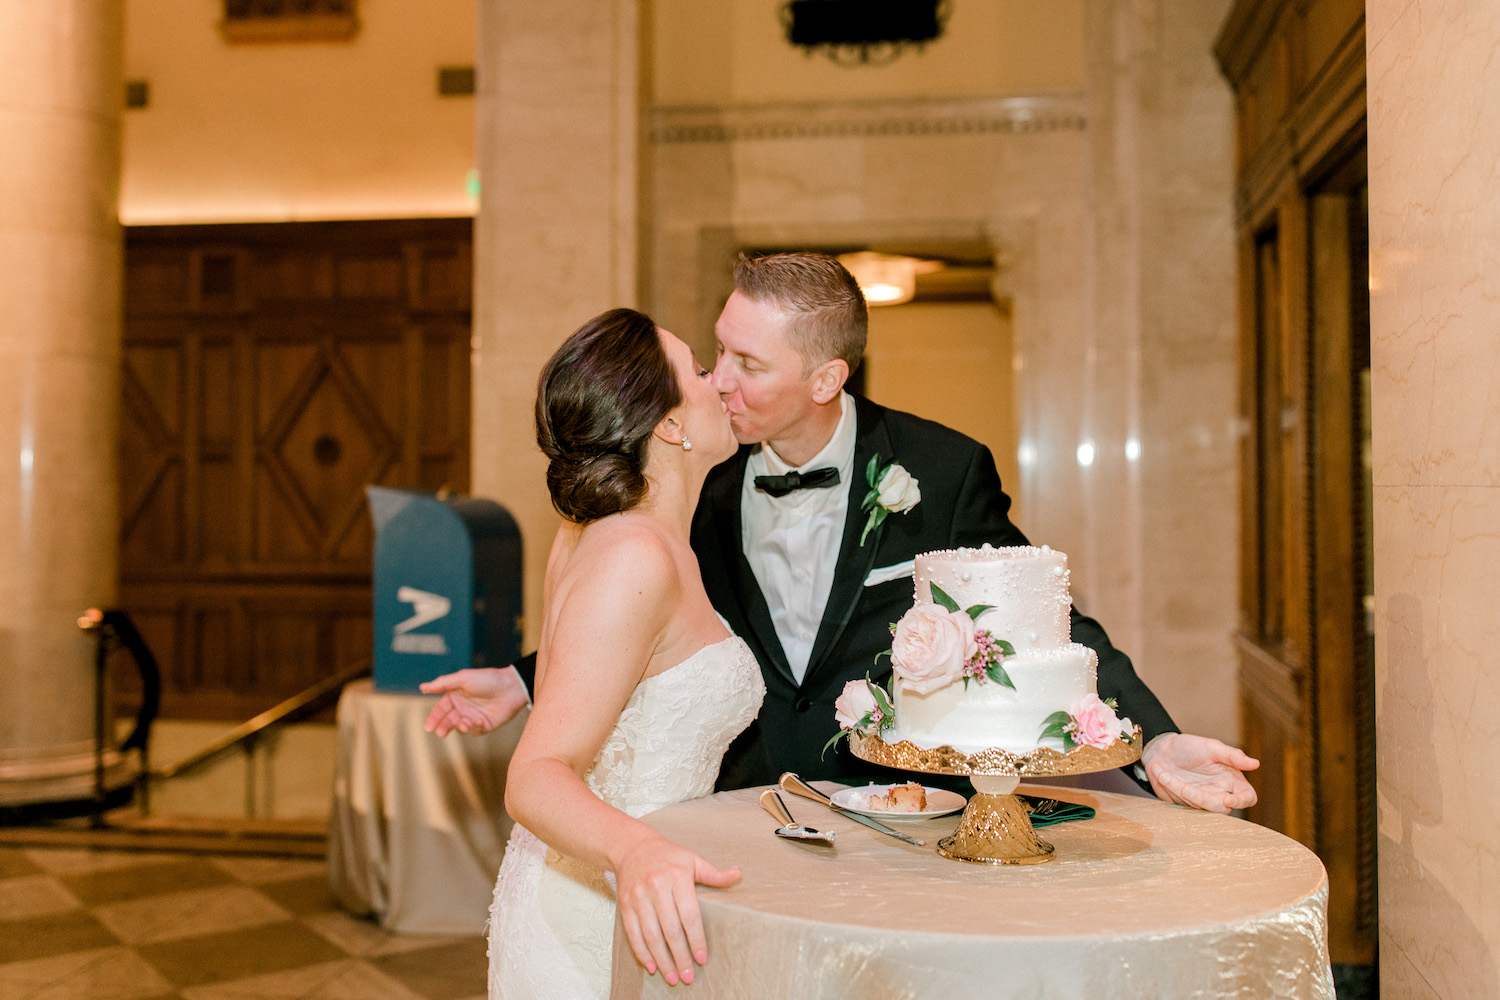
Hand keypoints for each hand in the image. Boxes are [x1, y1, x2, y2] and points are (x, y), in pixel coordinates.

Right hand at [420, 666, 529, 735]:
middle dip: (443, 727)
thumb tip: (422, 687)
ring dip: (459, 727)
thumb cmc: (487, 679)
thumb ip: (443, 684)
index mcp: (455, 696)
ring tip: (463, 724)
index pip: (440, 709)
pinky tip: (479, 720)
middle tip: (440, 733)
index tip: (428, 727)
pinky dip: (474, 727)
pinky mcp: (484, 725)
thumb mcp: (463, 678)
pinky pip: (474, 731)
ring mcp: (472, 717)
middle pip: (447, 721)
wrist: (512, 687)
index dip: (434, 718)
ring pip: (459, 727)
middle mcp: (462, 708)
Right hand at [614, 834, 740, 986]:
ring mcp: (639, 896)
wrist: (632, 847)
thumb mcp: (693, 860)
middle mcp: (657, 886)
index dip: (697, 939)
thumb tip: (739, 874)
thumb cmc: (668, 856)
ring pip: (651, 935)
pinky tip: (652, 966)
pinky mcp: (625, 904)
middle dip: (680, 956)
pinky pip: (633, 933)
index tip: (702, 959)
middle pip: (670, 929)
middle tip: (688, 976)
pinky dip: (642, 952)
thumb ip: (715, 874)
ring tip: (672, 977)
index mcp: (677, 876)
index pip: (689, 914)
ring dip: (662, 959)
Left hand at [1142, 732, 1259, 813]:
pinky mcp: (1186, 805)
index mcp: (1231, 779)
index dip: (1242, 801)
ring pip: (1199, 807)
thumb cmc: (1189, 747)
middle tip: (1184, 788)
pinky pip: (1182, 805)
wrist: (1161, 751)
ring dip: (1179, 790)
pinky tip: (1162, 776)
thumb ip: (1231, 755)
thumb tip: (1256, 763)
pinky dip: (1171, 791)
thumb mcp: (1210, 746)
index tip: (1228, 799)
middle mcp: (1219, 793)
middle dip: (1201, 799)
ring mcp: (1202, 801)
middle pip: (1221, 809)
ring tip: (1165, 773)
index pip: (1248, 796)